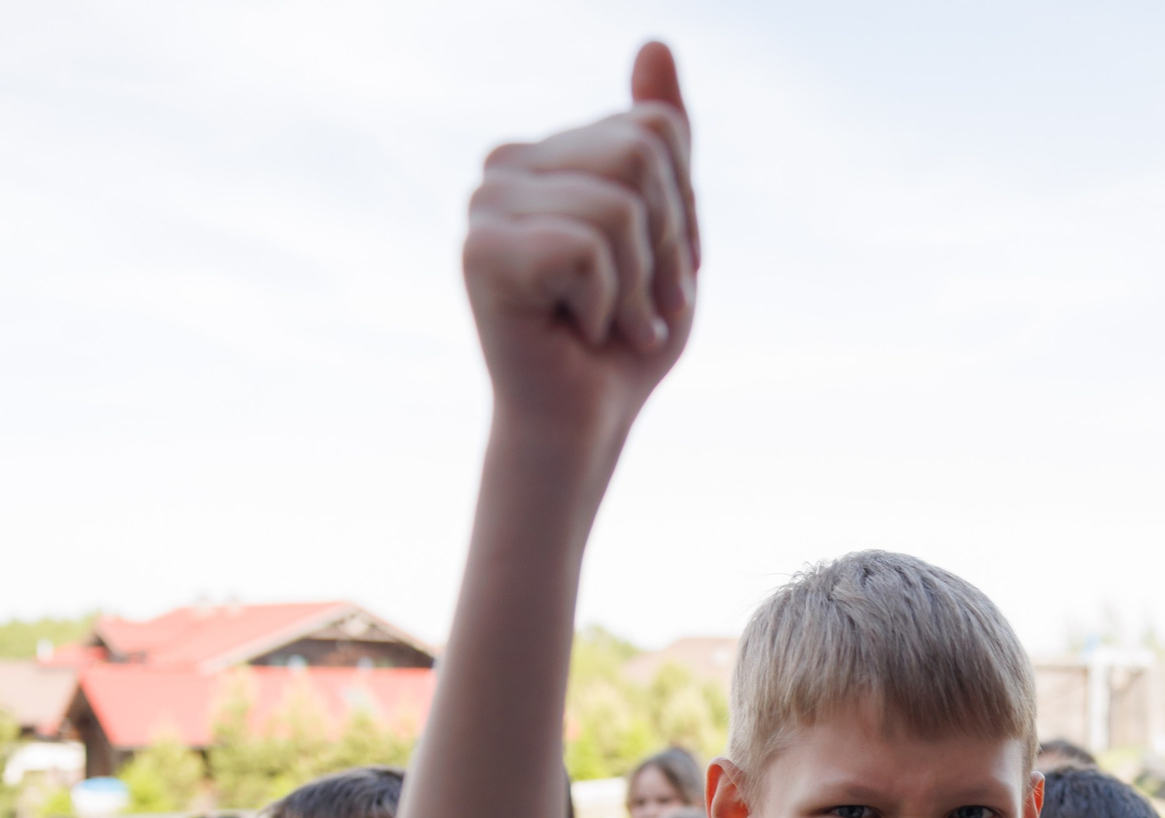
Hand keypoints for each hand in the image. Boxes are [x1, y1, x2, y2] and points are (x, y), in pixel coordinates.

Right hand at [464, 41, 698, 440]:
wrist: (584, 427)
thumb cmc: (624, 341)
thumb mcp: (666, 230)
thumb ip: (662, 140)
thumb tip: (655, 42)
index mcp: (546, 153)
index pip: (656, 131)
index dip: (684, 214)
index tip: (657, 275)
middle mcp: (505, 166)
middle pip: (641, 153)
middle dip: (668, 246)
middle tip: (640, 306)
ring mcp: (485, 206)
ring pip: (621, 203)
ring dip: (639, 285)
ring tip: (610, 322)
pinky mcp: (480, 252)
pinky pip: (591, 248)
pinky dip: (609, 305)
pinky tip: (578, 331)